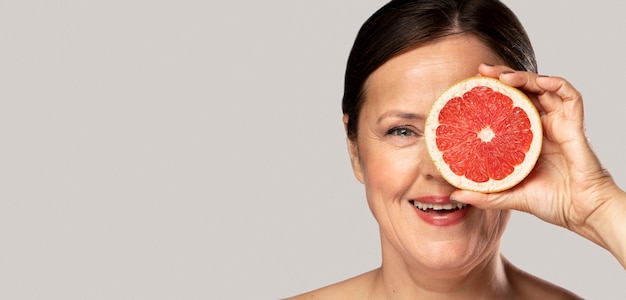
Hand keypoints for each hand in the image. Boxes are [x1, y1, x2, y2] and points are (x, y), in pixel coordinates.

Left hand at [452, 64, 625, 266]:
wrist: (582, 213)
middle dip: (504, 76)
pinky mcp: (574, 127)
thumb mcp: (510, 196)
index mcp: (526, 138)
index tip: (471, 85)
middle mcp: (542, 126)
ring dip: (525, 77)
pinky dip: (557, 84)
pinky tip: (541, 82)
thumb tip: (454, 194)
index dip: (492, 92)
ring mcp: (559, 124)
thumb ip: (485, 195)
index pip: (508, 105)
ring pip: (543, 88)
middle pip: (524, 91)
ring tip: (503, 76)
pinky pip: (571, 97)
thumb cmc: (552, 203)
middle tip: (482, 71)